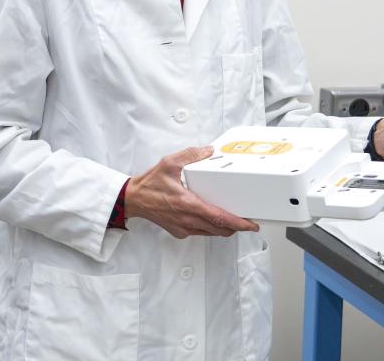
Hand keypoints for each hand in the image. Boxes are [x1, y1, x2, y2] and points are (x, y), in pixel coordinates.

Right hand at [125, 146, 259, 237]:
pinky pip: (201, 232)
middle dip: (236, 227)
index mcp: (187, 204)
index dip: (238, 223)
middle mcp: (187, 220)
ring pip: (211, 233)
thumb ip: (191, 155)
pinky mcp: (179, 231)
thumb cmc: (149, 184)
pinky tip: (213, 219)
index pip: (219, 217)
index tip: (250, 224)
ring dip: (224, 228)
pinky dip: (211, 228)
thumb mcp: (169, 163)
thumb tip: (209, 151)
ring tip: (234, 219)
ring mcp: (183, 228)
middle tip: (248, 222)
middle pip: (220, 229)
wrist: (133, 199)